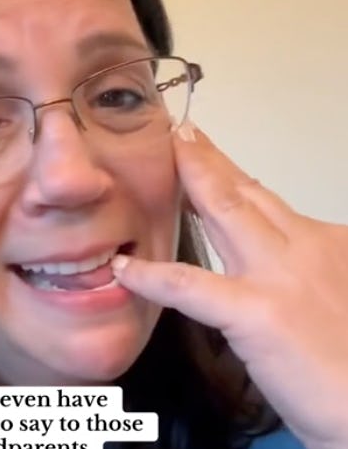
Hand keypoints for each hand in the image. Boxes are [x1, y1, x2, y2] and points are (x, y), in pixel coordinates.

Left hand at [113, 125, 347, 448]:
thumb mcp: (339, 302)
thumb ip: (310, 282)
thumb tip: (278, 281)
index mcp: (331, 246)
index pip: (272, 205)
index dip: (236, 179)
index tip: (210, 157)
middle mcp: (309, 248)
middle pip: (249, 193)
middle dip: (210, 160)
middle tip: (182, 135)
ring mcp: (282, 277)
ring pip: (227, 212)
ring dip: (192, 181)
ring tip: (163, 157)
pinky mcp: (258, 313)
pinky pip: (192, 287)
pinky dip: (154, 276)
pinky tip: (123, 270)